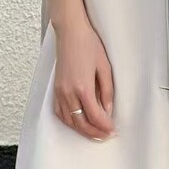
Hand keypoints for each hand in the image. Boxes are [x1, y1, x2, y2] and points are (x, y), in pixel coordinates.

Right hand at [52, 12, 116, 141]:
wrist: (71, 33)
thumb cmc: (88, 45)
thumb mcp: (105, 67)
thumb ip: (107, 91)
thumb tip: (108, 109)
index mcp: (83, 88)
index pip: (94, 116)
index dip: (104, 126)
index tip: (112, 130)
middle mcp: (68, 93)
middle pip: (81, 122)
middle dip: (94, 132)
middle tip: (105, 136)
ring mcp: (60, 92)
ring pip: (69, 120)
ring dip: (81, 130)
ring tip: (94, 133)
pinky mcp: (56, 89)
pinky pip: (60, 112)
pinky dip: (69, 121)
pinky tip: (77, 122)